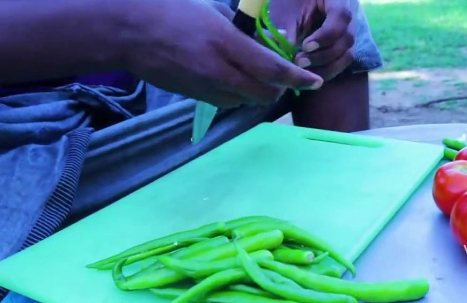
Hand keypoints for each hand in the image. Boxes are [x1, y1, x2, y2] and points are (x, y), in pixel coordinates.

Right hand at [123, 0, 322, 107]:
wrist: (128, 32)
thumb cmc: (172, 11)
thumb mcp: (212, 13)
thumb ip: (243, 34)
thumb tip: (271, 47)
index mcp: (226, 43)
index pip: (272, 69)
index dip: (298, 78)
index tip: (315, 81)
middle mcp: (219, 71)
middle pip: (265, 94)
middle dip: (280, 89)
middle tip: (283, 77)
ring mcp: (206, 88)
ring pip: (247, 101)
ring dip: (259, 93)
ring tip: (257, 76)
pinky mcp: (195, 97)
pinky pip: (228, 102)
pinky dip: (239, 96)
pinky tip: (234, 80)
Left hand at [269, 0, 356, 80]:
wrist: (299, 4)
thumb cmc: (290, 2)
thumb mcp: (287, 9)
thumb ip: (288, 28)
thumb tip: (288, 54)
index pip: (341, 16)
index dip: (326, 35)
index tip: (306, 46)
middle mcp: (350, 15)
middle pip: (347, 39)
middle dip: (324, 56)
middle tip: (300, 62)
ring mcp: (350, 32)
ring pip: (347, 55)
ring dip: (326, 67)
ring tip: (303, 71)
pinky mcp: (344, 46)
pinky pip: (341, 62)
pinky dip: (327, 70)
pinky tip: (309, 74)